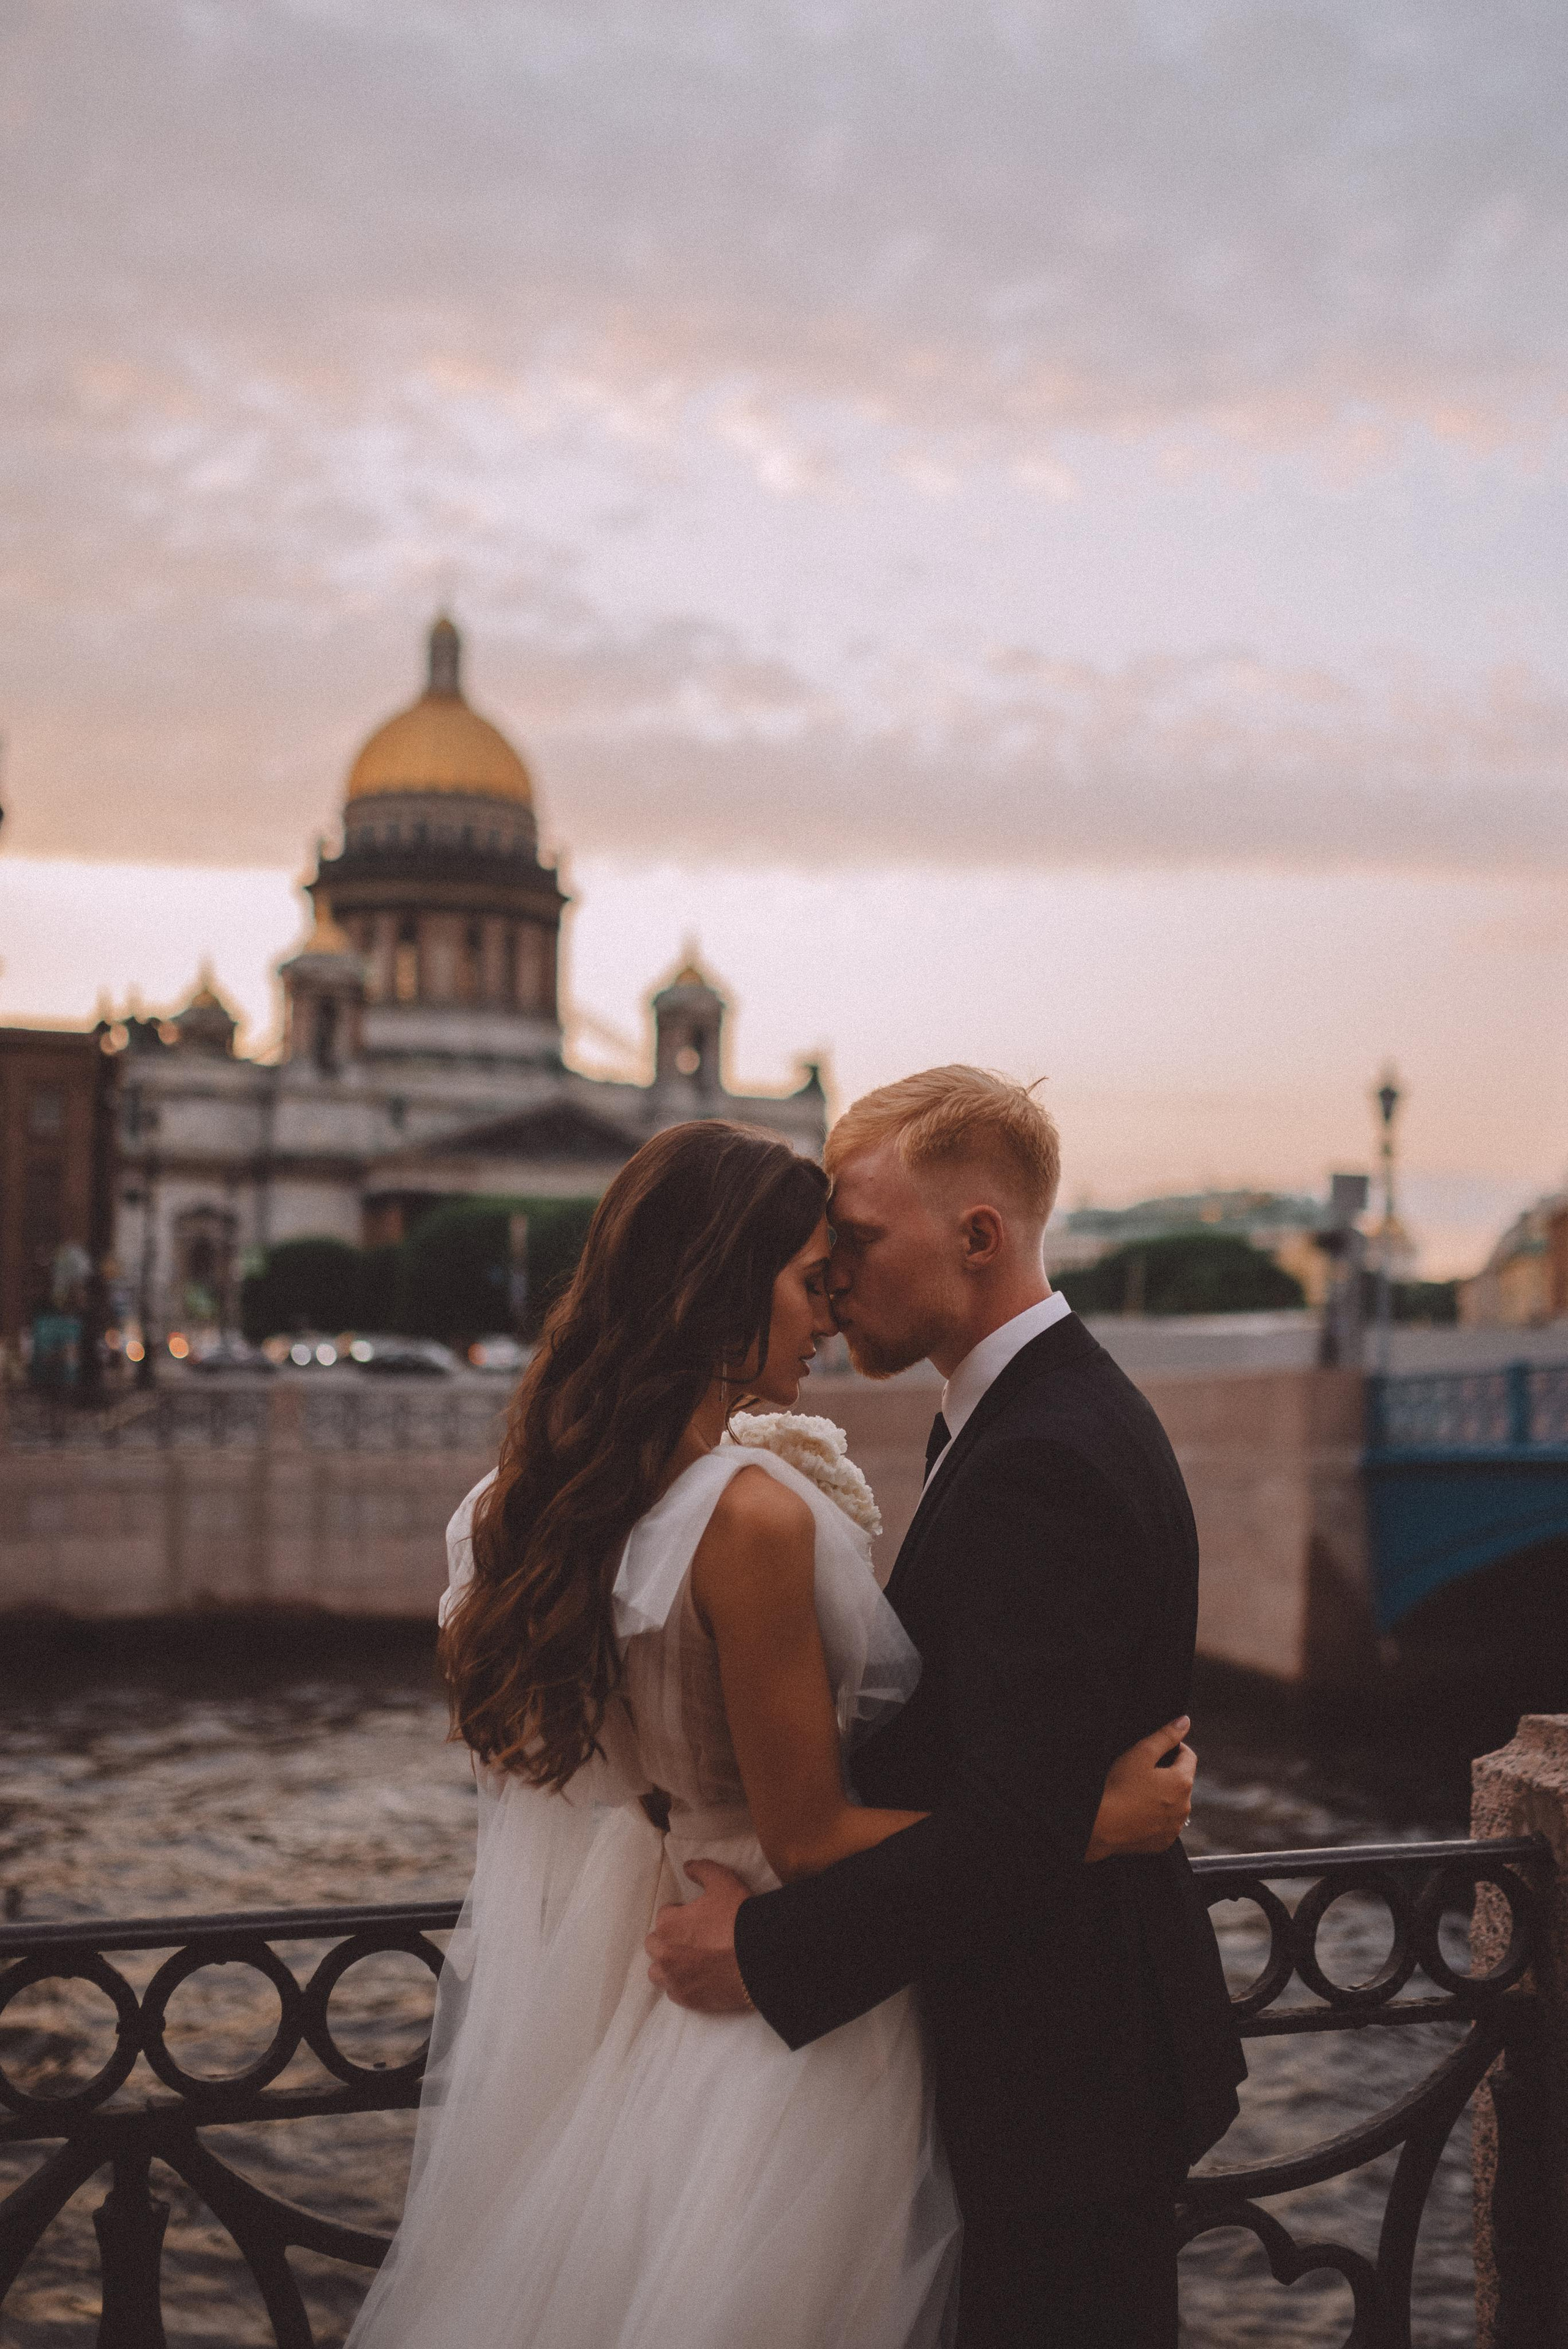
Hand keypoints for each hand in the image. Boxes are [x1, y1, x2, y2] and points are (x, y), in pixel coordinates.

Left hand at [645, 1859, 753, 2012]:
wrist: (759, 1960)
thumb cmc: (739, 1919)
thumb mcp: (723, 1881)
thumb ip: (701, 1869)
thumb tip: (687, 1866)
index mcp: (668, 1924)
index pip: (664, 1915)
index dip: (681, 1913)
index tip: (697, 1917)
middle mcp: (664, 1953)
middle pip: (655, 1944)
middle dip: (668, 1939)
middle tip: (693, 1938)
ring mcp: (674, 1979)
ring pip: (658, 1972)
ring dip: (668, 1964)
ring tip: (689, 1960)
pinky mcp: (687, 1999)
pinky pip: (673, 1992)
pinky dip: (681, 1985)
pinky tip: (698, 1977)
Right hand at [1084, 1717, 1195, 1861]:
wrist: (1101, 1826)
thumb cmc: (1119, 1787)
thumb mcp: (1140, 1754)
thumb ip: (1165, 1736)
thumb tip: (1185, 1721)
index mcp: (1182, 1782)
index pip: (1188, 1756)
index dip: (1173, 1748)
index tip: (1155, 1751)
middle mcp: (1185, 1806)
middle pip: (1182, 1780)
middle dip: (1167, 1773)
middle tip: (1141, 1772)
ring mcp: (1175, 1827)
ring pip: (1175, 1803)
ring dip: (1164, 1796)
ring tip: (1138, 1793)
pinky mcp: (1164, 1842)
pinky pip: (1166, 1824)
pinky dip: (1157, 1817)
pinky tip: (1138, 1812)